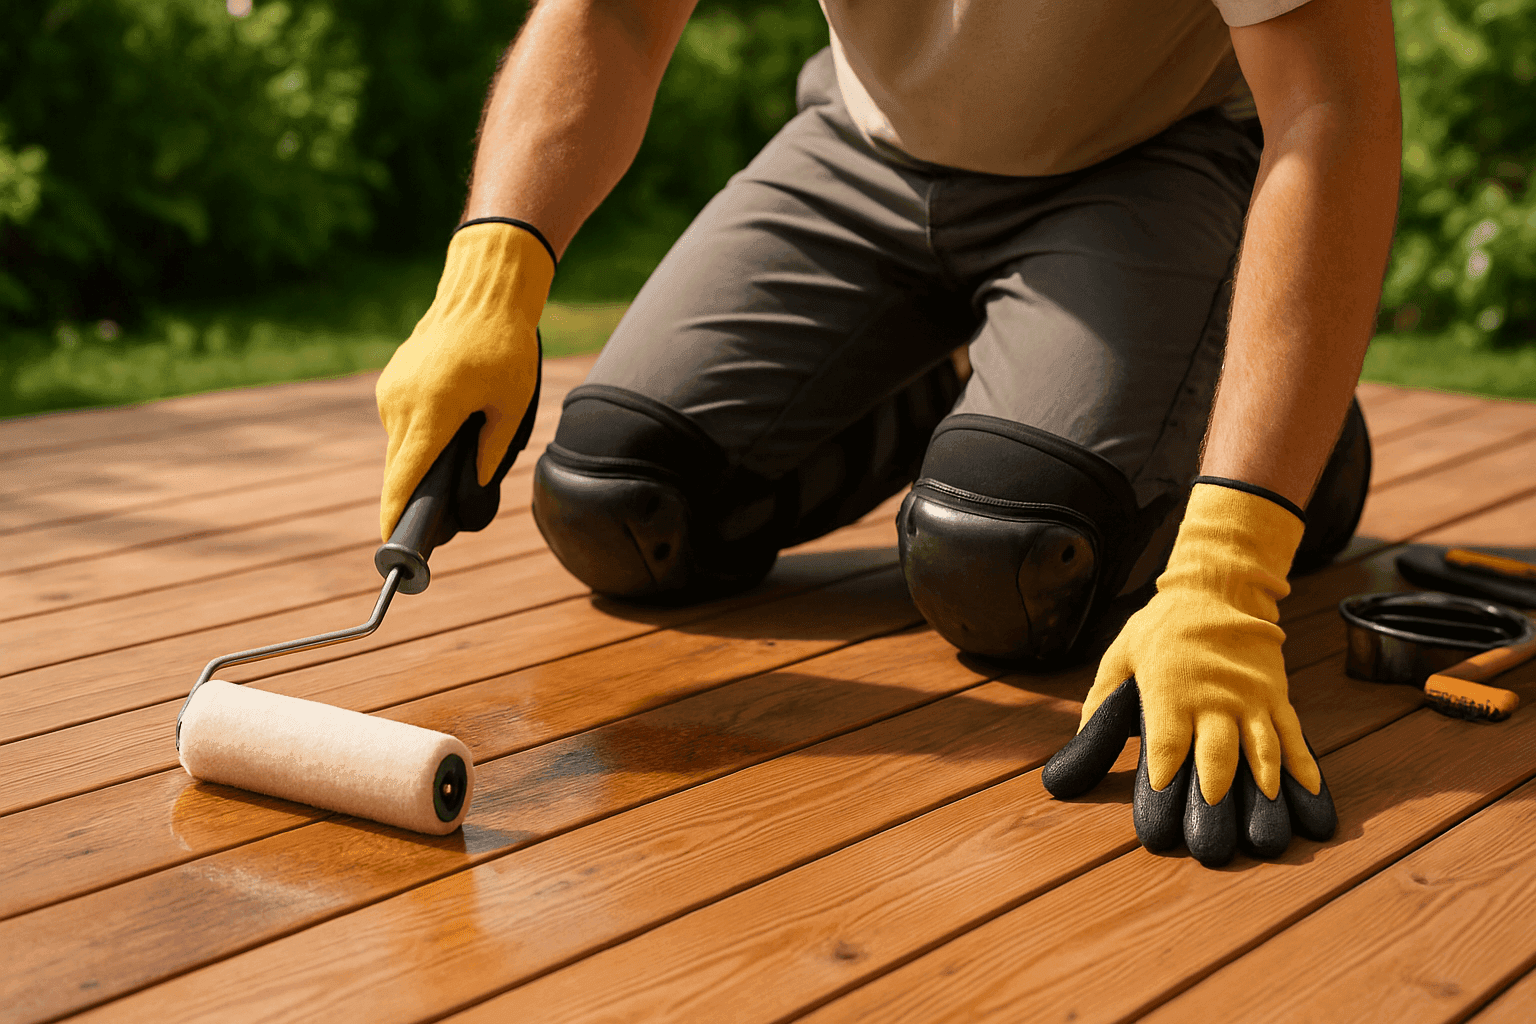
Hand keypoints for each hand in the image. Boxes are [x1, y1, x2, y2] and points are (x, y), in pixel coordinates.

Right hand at [375, 220, 552, 539]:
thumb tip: (476, 483)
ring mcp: (391, 390)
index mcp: (431, 412)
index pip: (404, 476)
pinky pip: (401, 422)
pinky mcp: (391, 381)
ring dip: (418, 459)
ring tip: (454, 456)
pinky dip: (418, 434)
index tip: (390, 542)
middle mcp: (401, 403)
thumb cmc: (504, 347)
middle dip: (409, 495)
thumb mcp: (511, 404)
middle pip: (398, 468)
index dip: (396, 512)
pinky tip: (446, 425)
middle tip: (432, 519)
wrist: (481, 293)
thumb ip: (492, 449)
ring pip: (399, 445)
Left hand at [1041, 480, 1336, 865]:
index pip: (1167, 741)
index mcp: (1170, 690)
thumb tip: (1077, 744)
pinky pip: (1293, 737)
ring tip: (1268, 828)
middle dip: (1214, 793)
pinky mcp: (1277, 698)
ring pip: (1261, 750)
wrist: (1218, 588)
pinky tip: (1310, 800)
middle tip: (1214, 834)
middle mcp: (1214, 698)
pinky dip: (1303, 771)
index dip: (1165, 775)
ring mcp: (1250, 699)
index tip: (1163, 807)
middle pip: (1216, 754)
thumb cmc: (1160, 629)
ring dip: (1264, 791)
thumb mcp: (1120, 654)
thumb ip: (1101, 701)